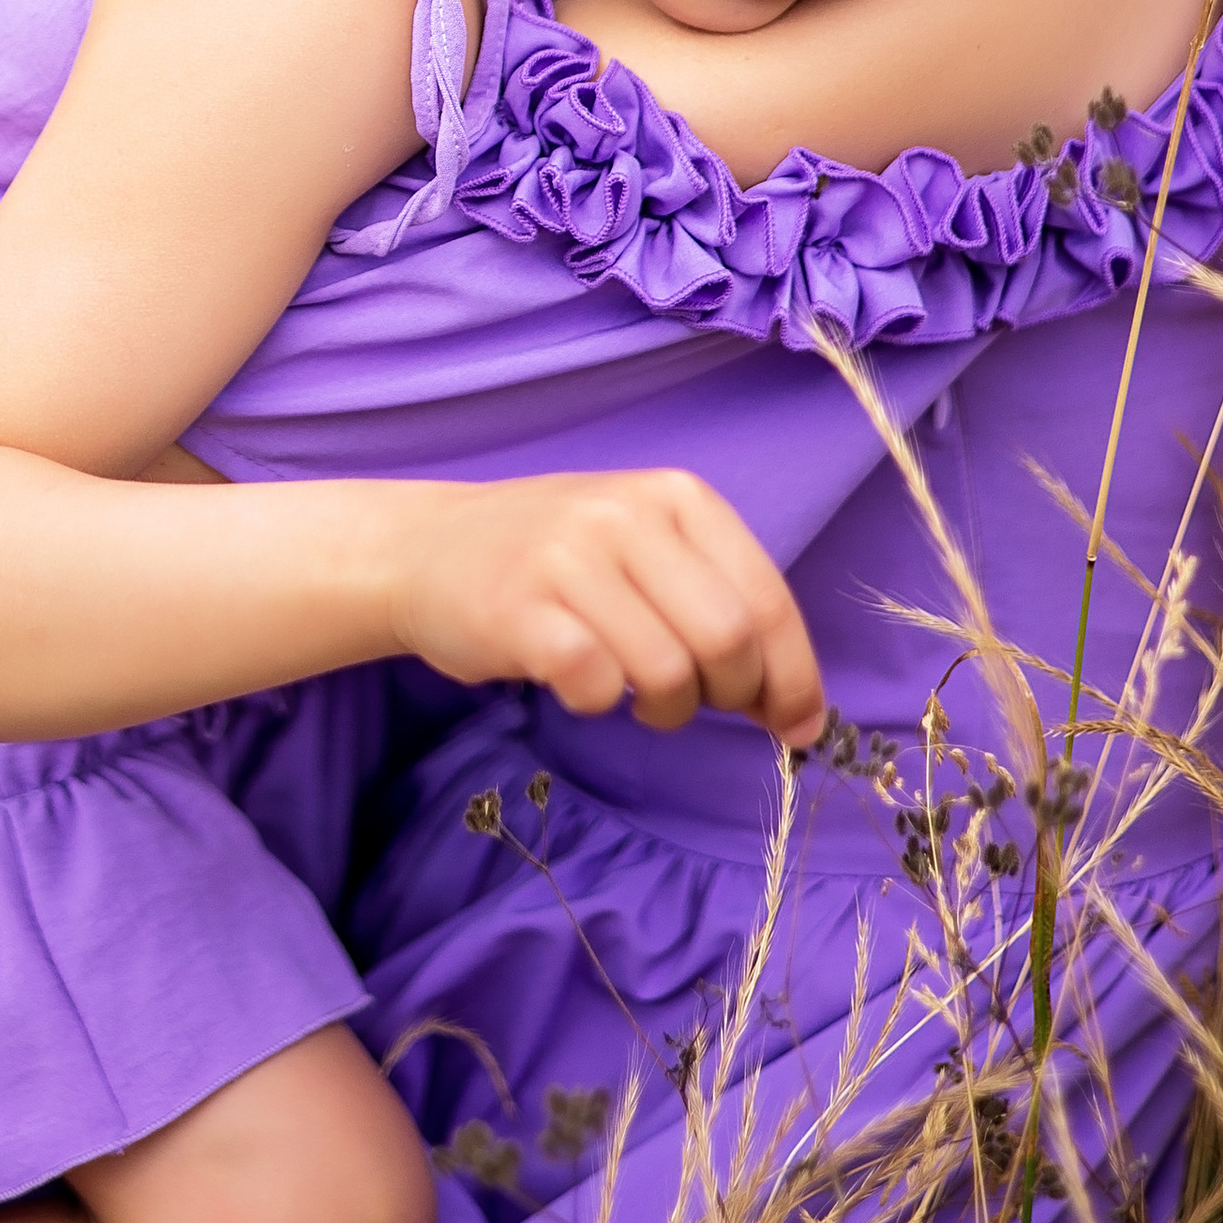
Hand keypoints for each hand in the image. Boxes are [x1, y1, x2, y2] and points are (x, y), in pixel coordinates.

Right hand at [390, 467, 824, 747]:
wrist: (425, 548)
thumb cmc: (553, 559)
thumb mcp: (645, 548)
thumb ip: (718, 603)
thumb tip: (796, 708)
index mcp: (676, 496)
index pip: (768, 599)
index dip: (794, 676)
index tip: (796, 727)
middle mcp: (627, 515)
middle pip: (728, 640)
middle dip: (729, 696)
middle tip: (694, 704)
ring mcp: (570, 557)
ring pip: (668, 672)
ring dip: (663, 709)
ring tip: (633, 693)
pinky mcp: (520, 609)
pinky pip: (597, 686)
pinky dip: (599, 703)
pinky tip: (580, 683)